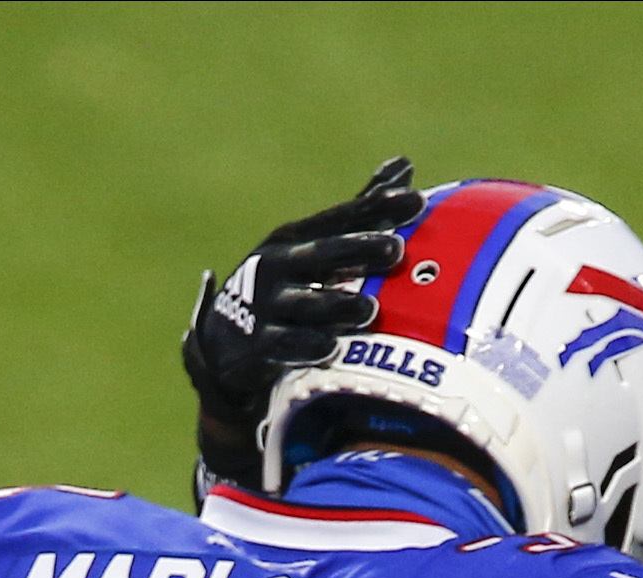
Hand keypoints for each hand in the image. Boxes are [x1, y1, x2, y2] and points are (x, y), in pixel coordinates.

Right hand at [182, 156, 425, 484]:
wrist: (225, 341)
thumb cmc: (287, 285)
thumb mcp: (314, 245)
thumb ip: (359, 212)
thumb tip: (403, 165)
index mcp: (296, 238)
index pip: (341, 218)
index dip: (377, 208)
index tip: (416, 200)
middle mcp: (278, 265)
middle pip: (322, 254)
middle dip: (358, 250)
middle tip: (395, 249)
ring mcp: (265, 305)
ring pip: (304, 303)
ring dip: (336, 304)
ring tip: (369, 309)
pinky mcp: (255, 345)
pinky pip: (281, 345)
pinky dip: (304, 347)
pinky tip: (330, 347)